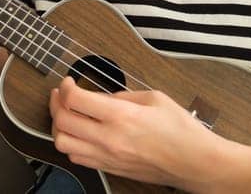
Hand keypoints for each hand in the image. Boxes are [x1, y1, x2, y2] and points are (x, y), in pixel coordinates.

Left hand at [48, 76, 231, 190]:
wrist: (195, 163)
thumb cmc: (182, 131)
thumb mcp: (155, 98)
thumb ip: (124, 95)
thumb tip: (103, 96)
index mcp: (121, 116)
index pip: (75, 99)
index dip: (66, 86)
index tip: (69, 82)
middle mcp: (109, 138)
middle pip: (62, 121)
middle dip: (56, 103)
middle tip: (61, 94)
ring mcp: (107, 156)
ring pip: (62, 143)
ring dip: (59, 126)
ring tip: (66, 115)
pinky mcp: (110, 168)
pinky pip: (76, 158)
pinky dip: (71, 144)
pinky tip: (79, 134)